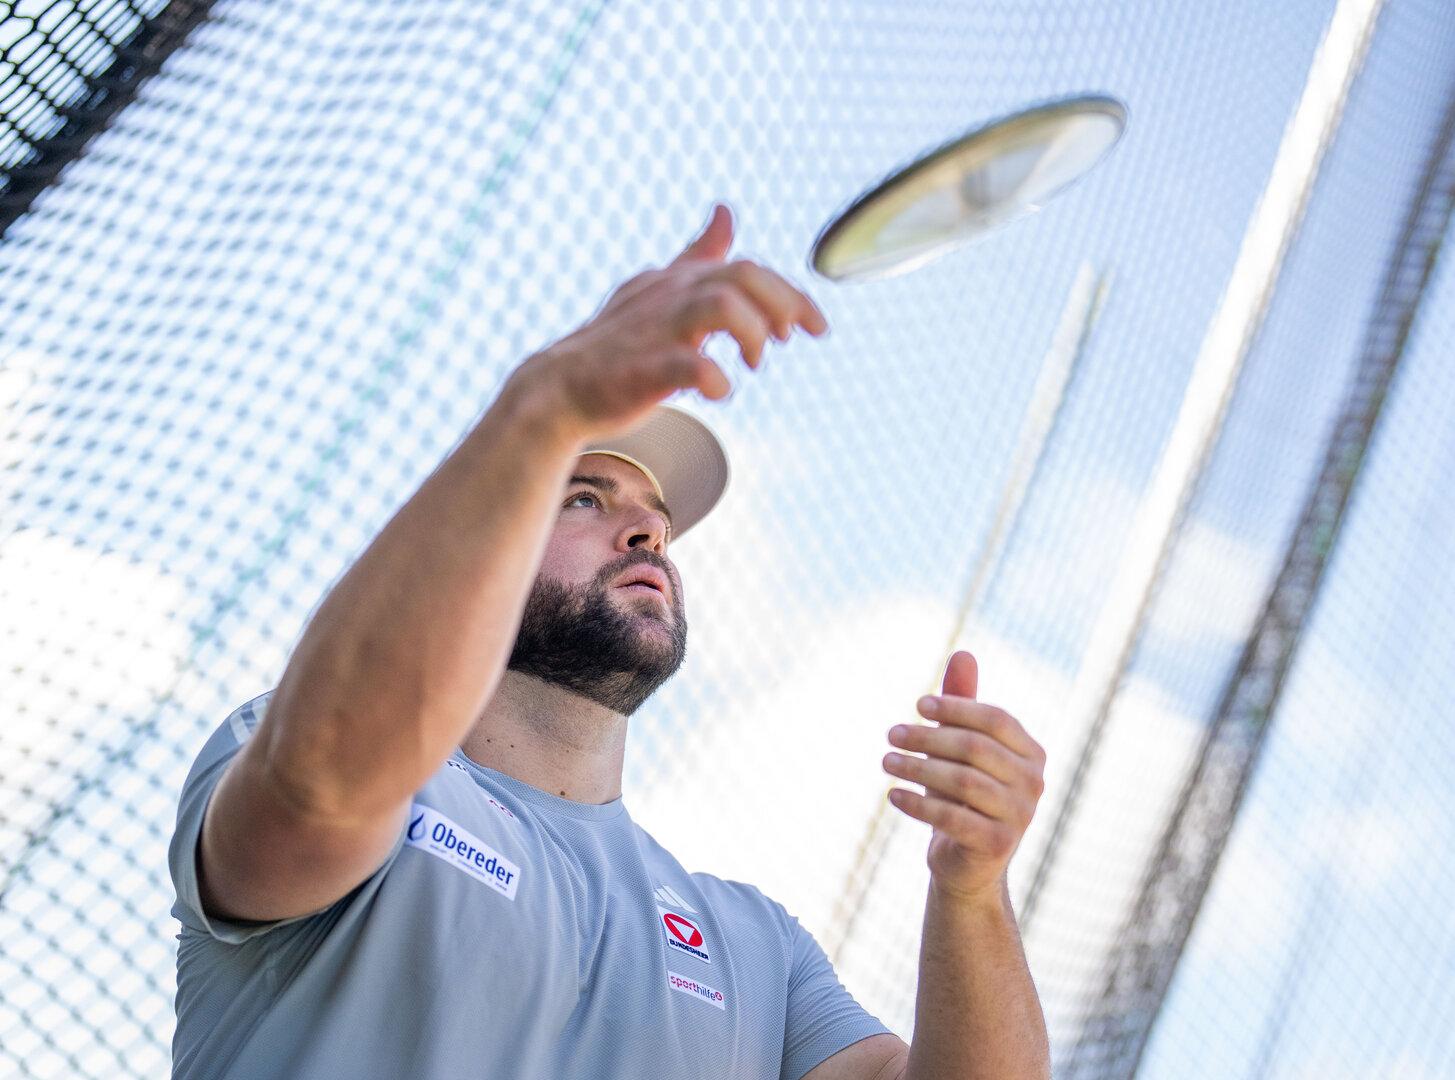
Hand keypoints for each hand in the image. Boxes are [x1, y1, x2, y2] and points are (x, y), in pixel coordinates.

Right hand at [516, 202, 828, 446]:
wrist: (558, 389)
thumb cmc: (618, 343)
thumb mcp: (661, 289)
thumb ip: (698, 256)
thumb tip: (725, 211)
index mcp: (679, 281)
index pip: (749, 269)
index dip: (791, 295)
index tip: (816, 327)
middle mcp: (669, 296)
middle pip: (743, 276)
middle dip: (781, 306)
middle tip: (788, 341)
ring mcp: (654, 331)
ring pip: (720, 305)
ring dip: (751, 332)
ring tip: (754, 363)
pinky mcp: (641, 370)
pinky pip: (688, 365)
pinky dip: (714, 377)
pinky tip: (721, 391)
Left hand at [883, 651, 1046, 905]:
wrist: (968, 863)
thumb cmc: (963, 796)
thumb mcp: (960, 748)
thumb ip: (963, 704)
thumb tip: (963, 652)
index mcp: (1032, 753)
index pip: (996, 719)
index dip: (956, 707)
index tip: (917, 705)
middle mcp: (1034, 783)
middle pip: (976, 748)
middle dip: (929, 738)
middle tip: (891, 734)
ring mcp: (1020, 816)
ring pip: (964, 782)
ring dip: (918, 768)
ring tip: (886, 760)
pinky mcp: (997, 845)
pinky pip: (953, 818)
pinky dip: (919, 804)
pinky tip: (892, 795)